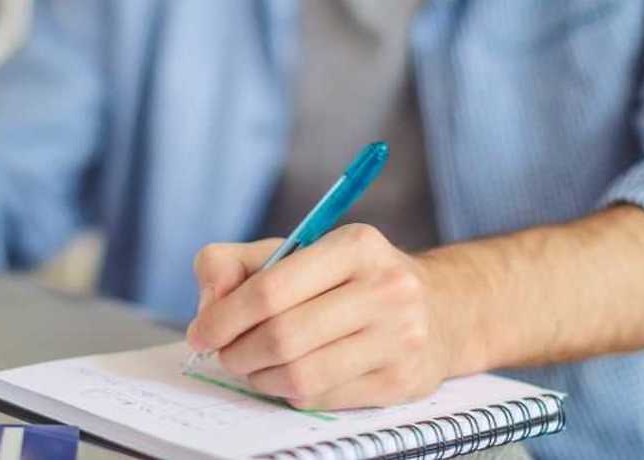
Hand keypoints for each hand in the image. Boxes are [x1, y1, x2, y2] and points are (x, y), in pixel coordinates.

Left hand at [186, 224, 458, 409]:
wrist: (440, 309)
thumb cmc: (352, 279)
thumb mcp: (299, 252)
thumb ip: (237, 263)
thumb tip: (209, 303)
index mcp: (356, 245)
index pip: (272, 288)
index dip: (225, 316)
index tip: (202, 332)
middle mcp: (385, 289)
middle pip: (283, 336)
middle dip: (237, 351)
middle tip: (224, 353)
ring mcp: (399, 339)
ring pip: (300, 375)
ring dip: (259, 377)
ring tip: (253, 366)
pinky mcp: (401, 381)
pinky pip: (322, 398)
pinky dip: (291, 392)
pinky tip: (290, 377)